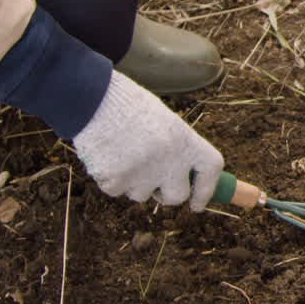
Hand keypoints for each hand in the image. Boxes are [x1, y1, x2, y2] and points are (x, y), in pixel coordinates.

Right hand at [73, 71, 222, 210]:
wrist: (94, 99)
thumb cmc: (129, 107)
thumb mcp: (164, 123)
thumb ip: (176, 151)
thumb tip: (181, 180)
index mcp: (186, 140)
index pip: (210, 170)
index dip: (206, 190)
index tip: (197, 204)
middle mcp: (170, 160)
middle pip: (177, 195)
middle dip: (166, 195)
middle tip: (156, 186)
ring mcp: (143, 174)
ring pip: (142, 195)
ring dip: (135, 183)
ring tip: (123, 153)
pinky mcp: (116, 182)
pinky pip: (117, 190)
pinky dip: (112, 179)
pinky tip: (107, 155)